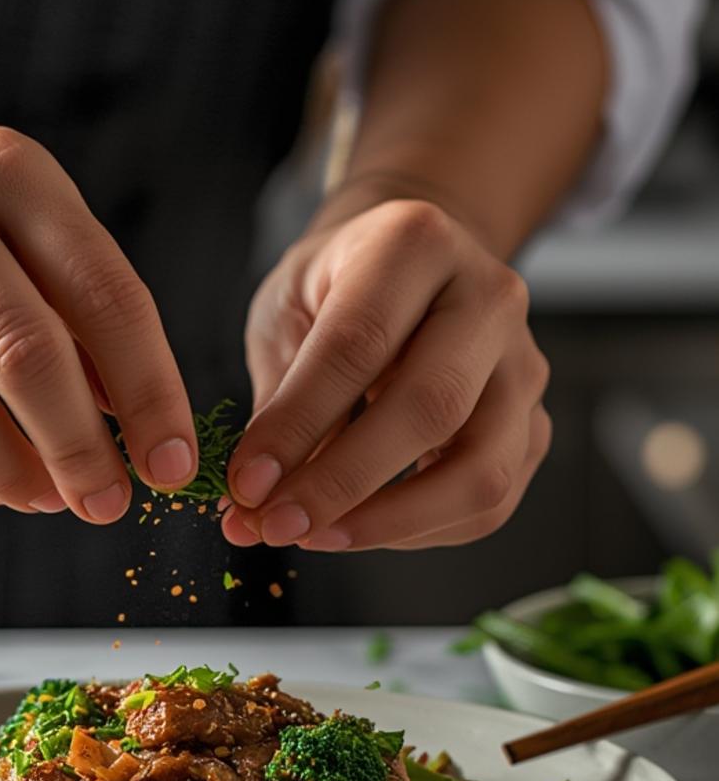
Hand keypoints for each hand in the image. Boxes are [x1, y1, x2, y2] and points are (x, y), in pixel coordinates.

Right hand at [0, 122, 194, 514]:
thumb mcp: (7, 228)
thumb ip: (75, 309)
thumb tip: (141, 421)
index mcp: (6, 170)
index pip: (105, 293)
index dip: (151, 391)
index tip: (173, 462)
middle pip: (26, 352)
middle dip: (81, 448)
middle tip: (110, 503)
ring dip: (14, 474)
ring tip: (48, 501)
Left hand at [224, 199, 550, 550]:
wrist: (414, 268)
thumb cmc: (338, 289)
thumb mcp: (288, 313)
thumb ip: (278, 401)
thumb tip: (256, 502)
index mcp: (417, 245)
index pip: (357, 345)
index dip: (297, 426)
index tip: (246, 485)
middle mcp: (488, 300)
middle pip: (431, 409)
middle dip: (342, 484)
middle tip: (276, 524)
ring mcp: (523, 367)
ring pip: (478, 472)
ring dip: (388, 523)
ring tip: (315, 535)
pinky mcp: (534, 426)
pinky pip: (488, 507)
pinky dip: (418, 533)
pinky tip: (359, 527)